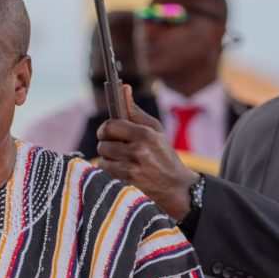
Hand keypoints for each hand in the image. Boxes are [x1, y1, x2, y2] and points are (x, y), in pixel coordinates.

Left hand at [96, 85, 199, 220]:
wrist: (176, 189)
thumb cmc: (164, 157)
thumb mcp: (155, 132)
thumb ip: (136, 112)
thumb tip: (124, 88)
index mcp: (144, 135)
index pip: (110, 126)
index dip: (106, 129)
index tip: (109, 132)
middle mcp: (136, 152)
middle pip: (102, 144)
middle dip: (108, 146)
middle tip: (119, 150)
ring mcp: (129, 170)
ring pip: (101, 159)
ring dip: (108, 161)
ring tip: (124, 164)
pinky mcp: (124, 185)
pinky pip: (104, 174)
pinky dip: (109, 174)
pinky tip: (123, 175)